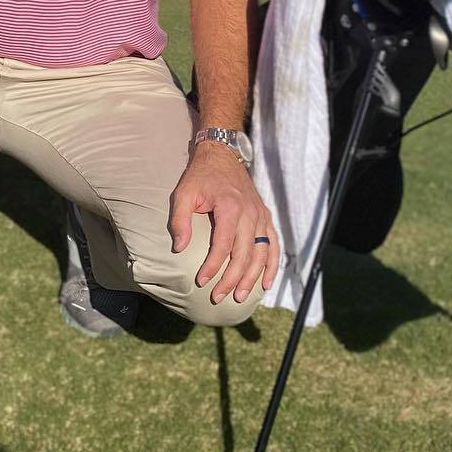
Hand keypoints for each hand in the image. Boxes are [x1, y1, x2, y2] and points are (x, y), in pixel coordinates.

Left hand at [170, 142, 279, 304]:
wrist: (222, 154)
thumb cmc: (200, 175)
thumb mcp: (183, 193)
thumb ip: (180, 220)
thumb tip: (179, 248)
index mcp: (230, 207)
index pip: (223, 245)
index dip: (212, 266)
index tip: (201, 282)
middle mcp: (250, 213)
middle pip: (243, 254)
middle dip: (231, 279)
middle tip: (218, 297)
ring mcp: (260, 215)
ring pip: (261, 254)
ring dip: (251, 278)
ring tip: (240, 297)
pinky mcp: (265, 216)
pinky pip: (273, 245)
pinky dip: (271, 265)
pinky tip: (265, 283)